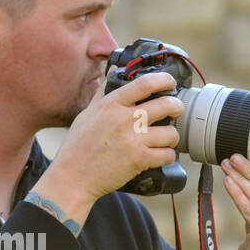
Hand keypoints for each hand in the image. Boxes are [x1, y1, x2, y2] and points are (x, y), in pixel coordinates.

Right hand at [33, 71, 183, 225]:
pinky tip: (161, 156)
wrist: (72, 178)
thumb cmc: (77, 147)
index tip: (170, 83)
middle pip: (166, 104)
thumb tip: (114, 71)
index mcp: (111, 104)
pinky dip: (167, 156)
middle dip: (177, 107)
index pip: (145, 83)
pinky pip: (167, 155)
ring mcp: (132, 140)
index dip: (164, 80)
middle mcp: (123, 119)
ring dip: (172, 136)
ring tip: (166, 139)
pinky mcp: (138, 160)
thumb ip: (102, 93)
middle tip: (176, 111)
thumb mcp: (86, 114)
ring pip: (171, 133)